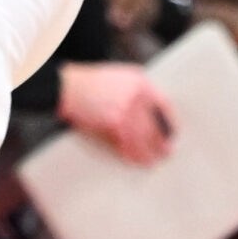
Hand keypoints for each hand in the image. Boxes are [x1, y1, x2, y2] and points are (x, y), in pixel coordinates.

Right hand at [56, 61, 174, 165]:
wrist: (66, 86)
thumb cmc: (89, 82)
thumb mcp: (118, 77)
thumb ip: (136, 91)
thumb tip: (149, 113)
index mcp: (140, 82)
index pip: (163, 105)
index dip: (169, 122)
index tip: (171, 132)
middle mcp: (136, 95)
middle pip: (155, 124)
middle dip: (161, 141)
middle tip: (166, 152)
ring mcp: (125, 109)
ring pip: (142, 137)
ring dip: (147, 152)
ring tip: (151, 161)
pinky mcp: (113, 122)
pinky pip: (126, 142)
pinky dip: (131, 152)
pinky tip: (134, 159)